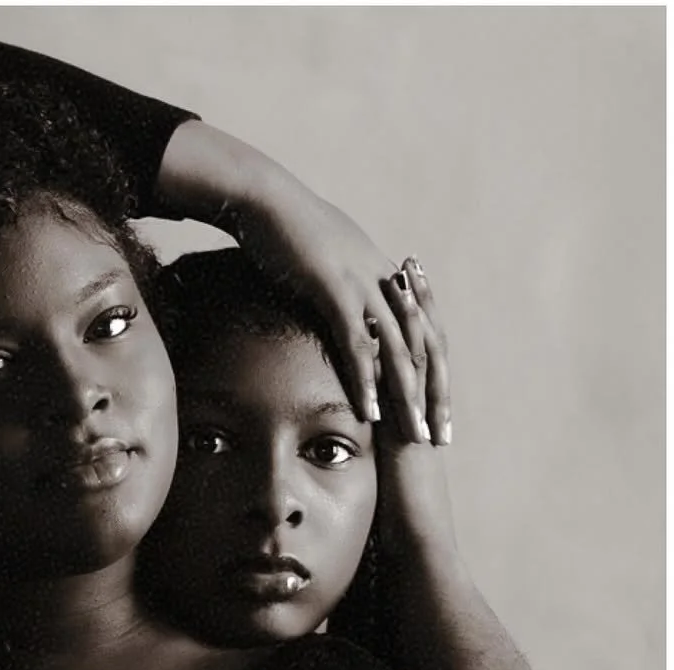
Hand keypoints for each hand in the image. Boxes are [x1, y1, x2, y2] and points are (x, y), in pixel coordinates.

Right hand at [232, 187, 450, 446]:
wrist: (264, 198)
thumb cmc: (286, 231)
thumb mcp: (326, 260)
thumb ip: (343, 287)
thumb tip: (343, 309)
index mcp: (387, 278)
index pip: (424, 334)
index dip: (434, 374)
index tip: (437, 411)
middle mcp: (385, 283)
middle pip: (423, 348)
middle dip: (433, 395)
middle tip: (440, 437)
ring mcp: (363, 285)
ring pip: (397, 351)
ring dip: (407, 398)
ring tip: (414, 436)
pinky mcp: (335, 290)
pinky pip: (356, 343)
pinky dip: (366, 380)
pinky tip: (369, 412)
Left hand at [373, 258, 458, 565]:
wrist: (415, 568)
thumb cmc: (386, 550)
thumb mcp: (365, 504)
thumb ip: (348, 481)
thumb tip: (319, 477)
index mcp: (408, 433)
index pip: (406, 373)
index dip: (403, 335)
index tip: (393, 296)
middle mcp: (419, 423)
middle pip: (419, 353)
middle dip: (415, 310)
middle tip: (409, 264)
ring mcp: (422, 428)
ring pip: (423, 358)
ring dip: (416, 314)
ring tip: (407, 269)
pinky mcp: (416, 435)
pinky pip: (416, 380)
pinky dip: (410, 343)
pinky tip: (399, 313)